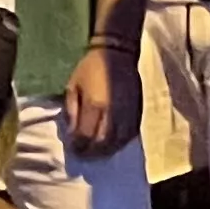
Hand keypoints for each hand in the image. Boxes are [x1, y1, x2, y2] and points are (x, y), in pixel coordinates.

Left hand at [64, 38, 141, 156]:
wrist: (118, 54)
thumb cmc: (90, 68)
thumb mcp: (73, 86)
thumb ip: (72, 111)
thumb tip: (72, 133)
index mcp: (94, 105)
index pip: (85, 136)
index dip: (79, 146)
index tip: (74, 149)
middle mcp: (112, 113)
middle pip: (102, 143)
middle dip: (91, 152)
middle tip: (84, 155)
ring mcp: (128, 114)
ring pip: (118, 142)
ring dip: (106, 151)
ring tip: (97, 153)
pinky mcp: (138, 112)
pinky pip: (130, 135)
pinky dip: (120, 143)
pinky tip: (112, 144)